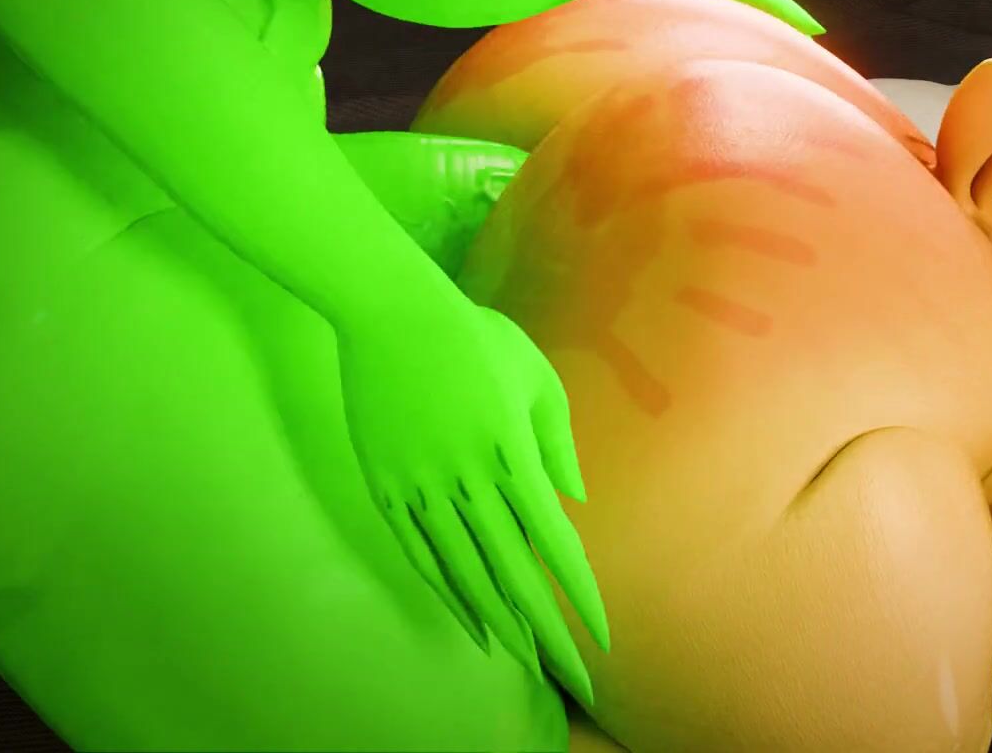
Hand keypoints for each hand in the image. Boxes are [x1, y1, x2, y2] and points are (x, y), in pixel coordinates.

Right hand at [337, 301, 605, 702]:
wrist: (392, 311)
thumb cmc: (477, 338)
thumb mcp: (537, 379)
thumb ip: (558, 443)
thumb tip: (573, 502)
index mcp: (514, 455)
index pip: (556, 545)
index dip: (579, 595)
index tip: (603, 636)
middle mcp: (470, 481)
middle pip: (515, 575)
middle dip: (549, 634)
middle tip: (575, 679)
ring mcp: (423, 488)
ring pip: (466, 573)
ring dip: (501, 622)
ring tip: (529, 662)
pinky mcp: (388, 487)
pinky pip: (422, 554)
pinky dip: (449, 591)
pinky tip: (471, 621)